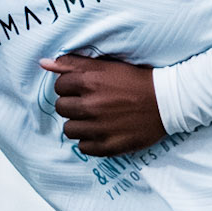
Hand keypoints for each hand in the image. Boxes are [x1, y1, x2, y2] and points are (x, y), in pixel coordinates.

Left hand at [41, 53, 164, 156]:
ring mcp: (99, 128)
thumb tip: (43, 63)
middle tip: (90, 103)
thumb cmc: (136, 81)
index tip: (83, 88)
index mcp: (90, 82)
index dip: (69, 86)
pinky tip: (103, 131)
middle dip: (72, 105)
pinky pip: (82, 147)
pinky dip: (90, 140)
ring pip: (68, 129)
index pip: (58, 86)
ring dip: (79, 124)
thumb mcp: (107, 65)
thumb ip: (73, 64)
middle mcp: (91, 105)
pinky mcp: (107, 146)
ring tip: (95, 118)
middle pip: (60, 108)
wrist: (168, 102)